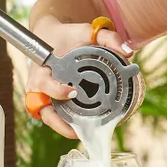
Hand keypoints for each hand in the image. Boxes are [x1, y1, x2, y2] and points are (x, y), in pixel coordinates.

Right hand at [25, 16, 133, 138]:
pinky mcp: (49, 102)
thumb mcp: (86, 31)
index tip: (73, 92)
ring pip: (49, 119)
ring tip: (87, 135)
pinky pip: (55, 118)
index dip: (56, 90)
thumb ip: (108, 38)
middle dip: (60, 123)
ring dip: (65, 129)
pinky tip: (85, 129)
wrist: (50, 37)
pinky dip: (67, 125)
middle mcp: (38, 86)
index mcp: (42, 68)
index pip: (43, 83)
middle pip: (43, 111)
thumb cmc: (67, 35)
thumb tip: (128, 52)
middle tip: (81, 128)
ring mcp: (42, 96)